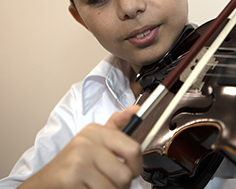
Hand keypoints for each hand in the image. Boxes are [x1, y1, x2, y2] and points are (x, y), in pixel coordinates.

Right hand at [20, 105, 142, 188]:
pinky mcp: (71, 178)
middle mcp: (87, 142)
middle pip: (126, 173)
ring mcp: (78, 160)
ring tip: (97, 184)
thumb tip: (136, 109)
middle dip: (122, 183)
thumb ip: (117, 125)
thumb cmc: (73, 162)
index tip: (132, 170)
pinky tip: (87, 188)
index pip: (133, 149)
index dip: (137, 165)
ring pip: (114, 187)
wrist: (45, 181)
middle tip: (111, 180)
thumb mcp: (94, 140)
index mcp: (96, 131)